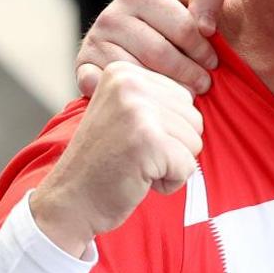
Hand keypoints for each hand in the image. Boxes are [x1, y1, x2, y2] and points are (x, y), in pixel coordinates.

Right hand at [31, 62, 203, 255]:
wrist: (70, 201)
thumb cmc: (103, 162)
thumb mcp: (124, 113)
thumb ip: (156, 98)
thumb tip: (203, 85)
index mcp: (124, 71)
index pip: (184, 98)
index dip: (166, 129)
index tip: (131, 139)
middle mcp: (130, 84)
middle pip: (194, 119)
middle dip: (173, 147)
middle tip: (133, 156)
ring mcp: (138, 111)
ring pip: (194, 142)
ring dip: (171, 165)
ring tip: (135, 166)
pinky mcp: (148, 141)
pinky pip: (188, 166)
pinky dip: (170, 182)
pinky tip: (138, 179)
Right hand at [75, 0, 225, 96]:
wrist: (130, 33)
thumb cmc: (171, 15)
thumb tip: (205, 27)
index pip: (183, 28)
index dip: (204, 50)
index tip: (213, 63)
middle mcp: (111, 15)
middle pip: (160, 54)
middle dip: (190, 73)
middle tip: (203, 85)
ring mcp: (94, 43)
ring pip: (139, 75)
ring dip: (167, 90)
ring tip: (184, 95)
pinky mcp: (83, 68)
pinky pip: (111, 90)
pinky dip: (132, 100)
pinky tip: (151, 102)